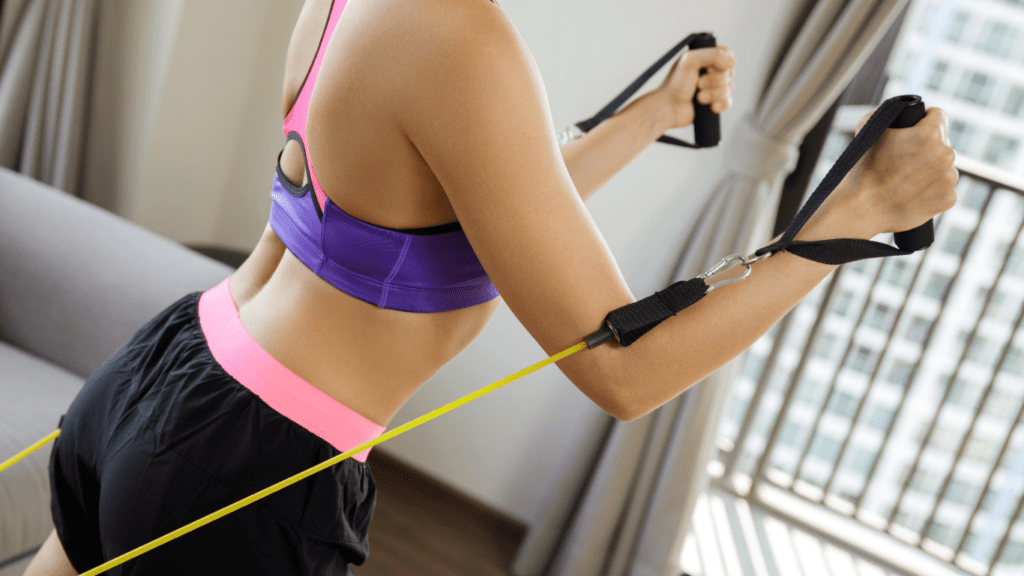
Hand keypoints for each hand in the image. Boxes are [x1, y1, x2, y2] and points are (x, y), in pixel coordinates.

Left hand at [653, 45, 735, 130]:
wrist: (668, 107)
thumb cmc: (675, 84)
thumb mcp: (689, 61)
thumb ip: (712, 55)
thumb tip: (733, 62)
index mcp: (706, 58)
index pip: (728, 54)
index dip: (723, 62)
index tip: (708, 68)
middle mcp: (712, 71)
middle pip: (730, 73)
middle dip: (714, 81)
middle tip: (698, 84)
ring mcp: (714, 88)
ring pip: (730, 88)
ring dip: (714, 94)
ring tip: (699, 97)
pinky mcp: (715, 102)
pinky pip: (728, 102)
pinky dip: (720, 104)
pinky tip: (710, 107)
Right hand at [832, 107, 958, 237]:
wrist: (863, 208)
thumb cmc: (863, 170)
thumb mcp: (868, 130)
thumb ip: (889, 114)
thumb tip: (900, 112)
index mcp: (930, 134)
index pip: (939, 116)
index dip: (924, 121)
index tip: (914, 131)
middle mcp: (946, 154)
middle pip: (941, 143)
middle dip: (926, 149)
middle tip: (903, 161)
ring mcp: (949, 177)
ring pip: (944, 166)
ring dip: (930, 170)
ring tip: (905, 180)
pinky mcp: (949, 198)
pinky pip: (944, 188)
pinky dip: (931, 190)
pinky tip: (912, 193)